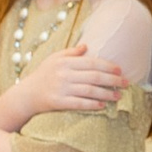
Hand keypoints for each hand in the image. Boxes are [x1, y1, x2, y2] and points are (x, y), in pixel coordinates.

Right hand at [10, 44, 126, 114]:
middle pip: (94, 76)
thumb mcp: (53, 59)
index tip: (120, 70)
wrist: (26, 95)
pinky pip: (79, 103)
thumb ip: (70, 52)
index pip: (91, 62)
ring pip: (89, 90)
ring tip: (118, 96)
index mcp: (64, 62)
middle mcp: (63, 74)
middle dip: (112, 80)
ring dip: (106, 93)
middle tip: (126, 83)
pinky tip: (103, 105)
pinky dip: (92, 104)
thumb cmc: (42, 75)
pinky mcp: (58, 102)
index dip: (108, 66)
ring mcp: (61, 88)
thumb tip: (86, 46)